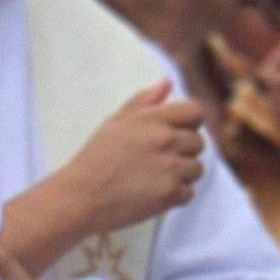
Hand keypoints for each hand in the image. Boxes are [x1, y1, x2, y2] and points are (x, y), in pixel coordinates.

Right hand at [1, 81, 205, 273]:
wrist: (80, 196)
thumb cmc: (95, 159)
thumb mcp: (115, 122)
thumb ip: (143, 101)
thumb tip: (168, 83)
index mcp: (152, 118)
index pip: (195, 113)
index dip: (189, 125)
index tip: (175, 135)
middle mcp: (165, 140)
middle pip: (199, 142)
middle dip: (184, 152)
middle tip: (159, 162)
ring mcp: (169, 167)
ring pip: (197, 169)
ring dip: (182, 175)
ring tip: (156, 179)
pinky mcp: (170, 194)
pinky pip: (189, 193)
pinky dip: (175, 196)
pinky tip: (154, 194)